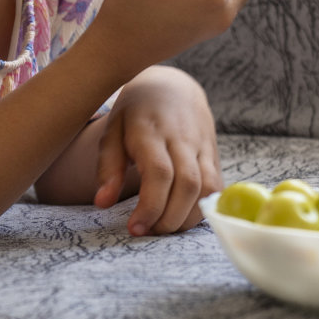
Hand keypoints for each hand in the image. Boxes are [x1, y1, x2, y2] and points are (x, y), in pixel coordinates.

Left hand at [91, 66, 222, 236]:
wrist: (172, 86)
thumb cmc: (135, 112)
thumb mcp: (112, 131)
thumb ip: (107, 167)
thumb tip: (102, 203)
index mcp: (152, 131)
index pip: (159, 173)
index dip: (150, 206)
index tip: (135, 228)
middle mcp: (182, 138)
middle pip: (187, 185)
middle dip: (169, 218)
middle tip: (148, 231)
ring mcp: (202, 146)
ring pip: (207, 189)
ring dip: (188, 217)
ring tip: (164, 226)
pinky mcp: (214, 154)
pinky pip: (217, 187)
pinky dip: (202, 209)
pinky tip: (182, 216)